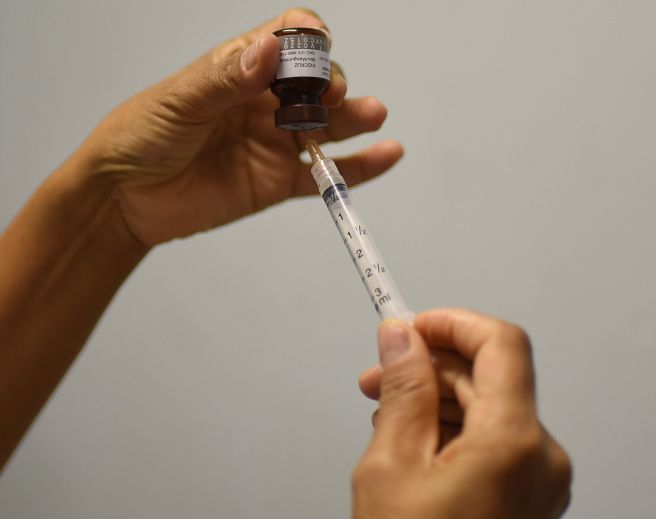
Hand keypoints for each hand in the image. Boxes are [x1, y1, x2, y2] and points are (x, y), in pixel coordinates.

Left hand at [77, 8, 401, 247]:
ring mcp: (275, 141)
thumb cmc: (140, 137)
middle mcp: (264, 101)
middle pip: (317, 82)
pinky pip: (328, 173)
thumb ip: (227, 77)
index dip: (307, 38)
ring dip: (356, 117)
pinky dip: (361, 166)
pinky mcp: (280, 181)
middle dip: (331, 82)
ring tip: (373, 114)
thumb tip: (270, 49)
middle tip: (329, 94)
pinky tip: (388, 153)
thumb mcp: (179, 101)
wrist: (123, 199)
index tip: (316, 44)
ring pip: (330, 125)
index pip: (287, 40)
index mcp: (239, 69)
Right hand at [350, 309, 571, 518]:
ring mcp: (544, 486)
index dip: (453, 324)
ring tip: (387, 424)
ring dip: (443, 404)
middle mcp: (544, 460)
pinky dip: (460, 437)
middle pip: (494, 380)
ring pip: (494, 413)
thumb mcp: (389, 469)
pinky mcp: (534, 505)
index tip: (412, 327)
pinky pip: (500, 447)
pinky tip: (415, 452)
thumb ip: (403, 392)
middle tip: (378, 380)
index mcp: (514, 444)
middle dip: (434, 370)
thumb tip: (402, 339)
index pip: (501, 345)